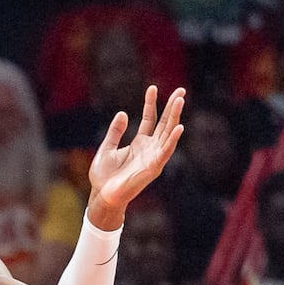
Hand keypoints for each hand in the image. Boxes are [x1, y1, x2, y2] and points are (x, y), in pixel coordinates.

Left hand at [88, 86, 185, 223]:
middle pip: (164, 123)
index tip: (153, 88)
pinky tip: (180, 127)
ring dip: (175, 117)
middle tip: (181, 89)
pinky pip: (165, 151)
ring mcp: (153, 157)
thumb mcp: (107, 148)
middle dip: (172, 106)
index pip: (150, 119)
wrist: (102, 196)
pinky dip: (172, 140)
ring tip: (180, 100)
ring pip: (167, 133)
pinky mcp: (154, 168)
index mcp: (139, 143)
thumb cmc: (104, 177)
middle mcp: (149, 148)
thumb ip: (115, 132)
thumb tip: (123, 113)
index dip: (151, 103)